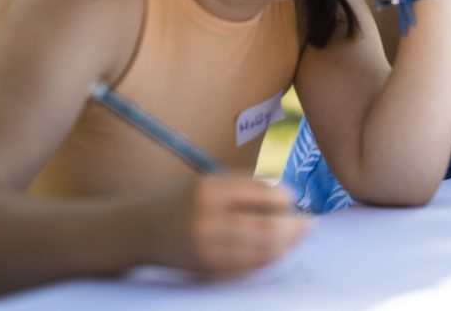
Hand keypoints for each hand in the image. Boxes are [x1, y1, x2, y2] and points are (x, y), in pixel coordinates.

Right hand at [148, 176, 309, 275]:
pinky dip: (270, 259)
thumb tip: (288, 197)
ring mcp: (207, 248)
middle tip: (309, 224)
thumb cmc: (183, 200)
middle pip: (267, 228)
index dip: (286, 198)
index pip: (262, 193)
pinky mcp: (207, 269)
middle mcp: (207, 220)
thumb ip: (246, 186)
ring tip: (298, 237)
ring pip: (262, 251)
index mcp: (209, 190)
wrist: (140, 230)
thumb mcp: (209, 181)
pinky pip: (249, 268)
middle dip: (294, 227)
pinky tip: (279, 251)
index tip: (294, 199)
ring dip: (287, 245)